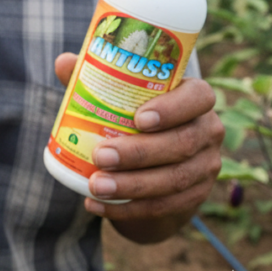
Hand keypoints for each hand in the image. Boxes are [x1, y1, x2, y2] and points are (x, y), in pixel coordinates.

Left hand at [54, 53, 223, 232]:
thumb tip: (64, 62)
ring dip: (131, 185)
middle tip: (101, 155)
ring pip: (174, 179)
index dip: (173, 108)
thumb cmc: (130, 116)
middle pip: (182, 143)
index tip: (138, 118)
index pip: (198, 97)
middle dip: (139, 153)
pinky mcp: (195, 197)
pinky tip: (97, 205)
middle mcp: (207, 131)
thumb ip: (94, 77)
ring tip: (96, 185)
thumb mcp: (115, 94)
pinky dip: (128, 208)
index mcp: (194, 98)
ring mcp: (205, 166)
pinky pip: (164, 206)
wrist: (147, 163)